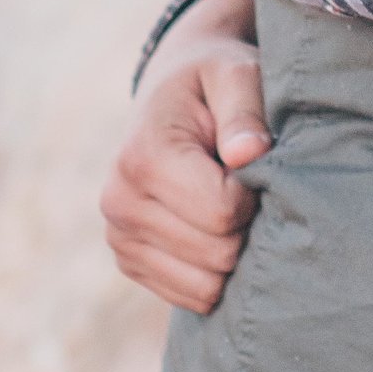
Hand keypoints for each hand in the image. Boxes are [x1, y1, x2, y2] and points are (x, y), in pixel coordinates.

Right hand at [100, 0, 268, 312]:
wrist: (173, 94)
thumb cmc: (213, 81)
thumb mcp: (235, 73)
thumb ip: (245, 109)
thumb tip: (250, 153)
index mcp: (143, 157)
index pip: (223, 213)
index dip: (253, 192)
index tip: (250, 160)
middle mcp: (119, 203)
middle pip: (218, 256)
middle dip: (245, 224)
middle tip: (243, 182)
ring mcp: (119, 238)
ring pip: (207, 288)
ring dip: (232, 250)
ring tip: (225, 201)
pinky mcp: (130, 261)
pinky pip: (193, 298)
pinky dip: (215, 271)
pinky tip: (211, 226)